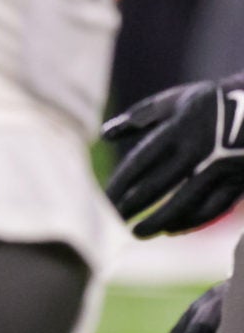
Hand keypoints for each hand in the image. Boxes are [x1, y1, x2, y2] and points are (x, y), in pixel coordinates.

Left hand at [103, 76, 243, 236]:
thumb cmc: (215, 100)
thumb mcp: (179, 100)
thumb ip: (141, 116)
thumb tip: (104, 135)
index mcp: (179, 128)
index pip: (142, 162)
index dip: (120, 184)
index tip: (102, 200)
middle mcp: (199, 149)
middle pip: (158, 185)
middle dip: (133, 206)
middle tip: (112, 222)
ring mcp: (221, 167)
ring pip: (185, 202)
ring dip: (159, 221)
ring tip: (137, 232)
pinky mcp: (240, 181)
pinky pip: (213, 208)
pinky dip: (191, 221)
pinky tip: (171, 229)